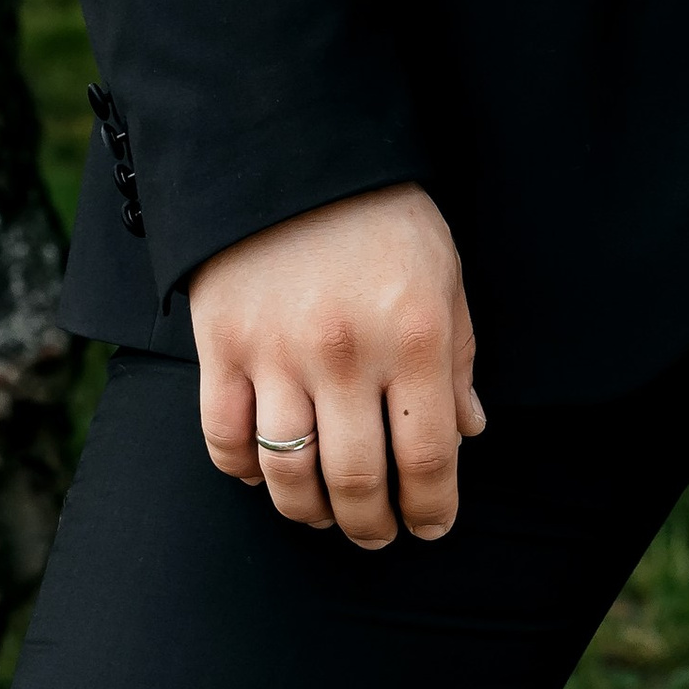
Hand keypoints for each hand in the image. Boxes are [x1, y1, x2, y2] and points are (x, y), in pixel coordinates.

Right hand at [191, 182, 483, 548]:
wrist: (292, 153)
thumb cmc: (383, 216)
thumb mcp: (443, 275)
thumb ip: (458, 358)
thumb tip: (467, 433)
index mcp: (415, 336)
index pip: (429, 456)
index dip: (432, 507)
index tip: (430, 526)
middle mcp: (348, 354)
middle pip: (357, 480)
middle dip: (372, 526)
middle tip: (377, 535)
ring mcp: (278, 353)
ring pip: (288, 474)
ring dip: (311, 512)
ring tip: (326, 515)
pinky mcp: (221, 347)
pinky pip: (225, 440)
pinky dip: (246, 471)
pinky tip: (266, 472)